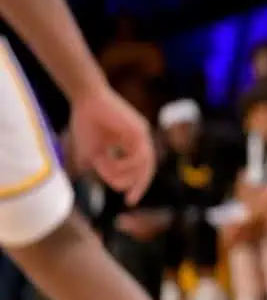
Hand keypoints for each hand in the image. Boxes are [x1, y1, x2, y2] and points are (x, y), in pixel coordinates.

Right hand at [70, 86, 154, 205]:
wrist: (85, 99)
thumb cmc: (87, 123)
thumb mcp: (95, 153)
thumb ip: (106, 169)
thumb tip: (117, 185)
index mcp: (132, 144)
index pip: (140, 169)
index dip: (136, 185)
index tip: (128, 199)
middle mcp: (141, 140)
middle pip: (147, 168)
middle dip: (139, 185)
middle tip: (130, 200)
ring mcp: (142, 134)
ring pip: (145, 163)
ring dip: (128, 175)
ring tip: (112, 177)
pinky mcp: (139, 129)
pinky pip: (140, 154)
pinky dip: (128, 165)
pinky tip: (115, 166)